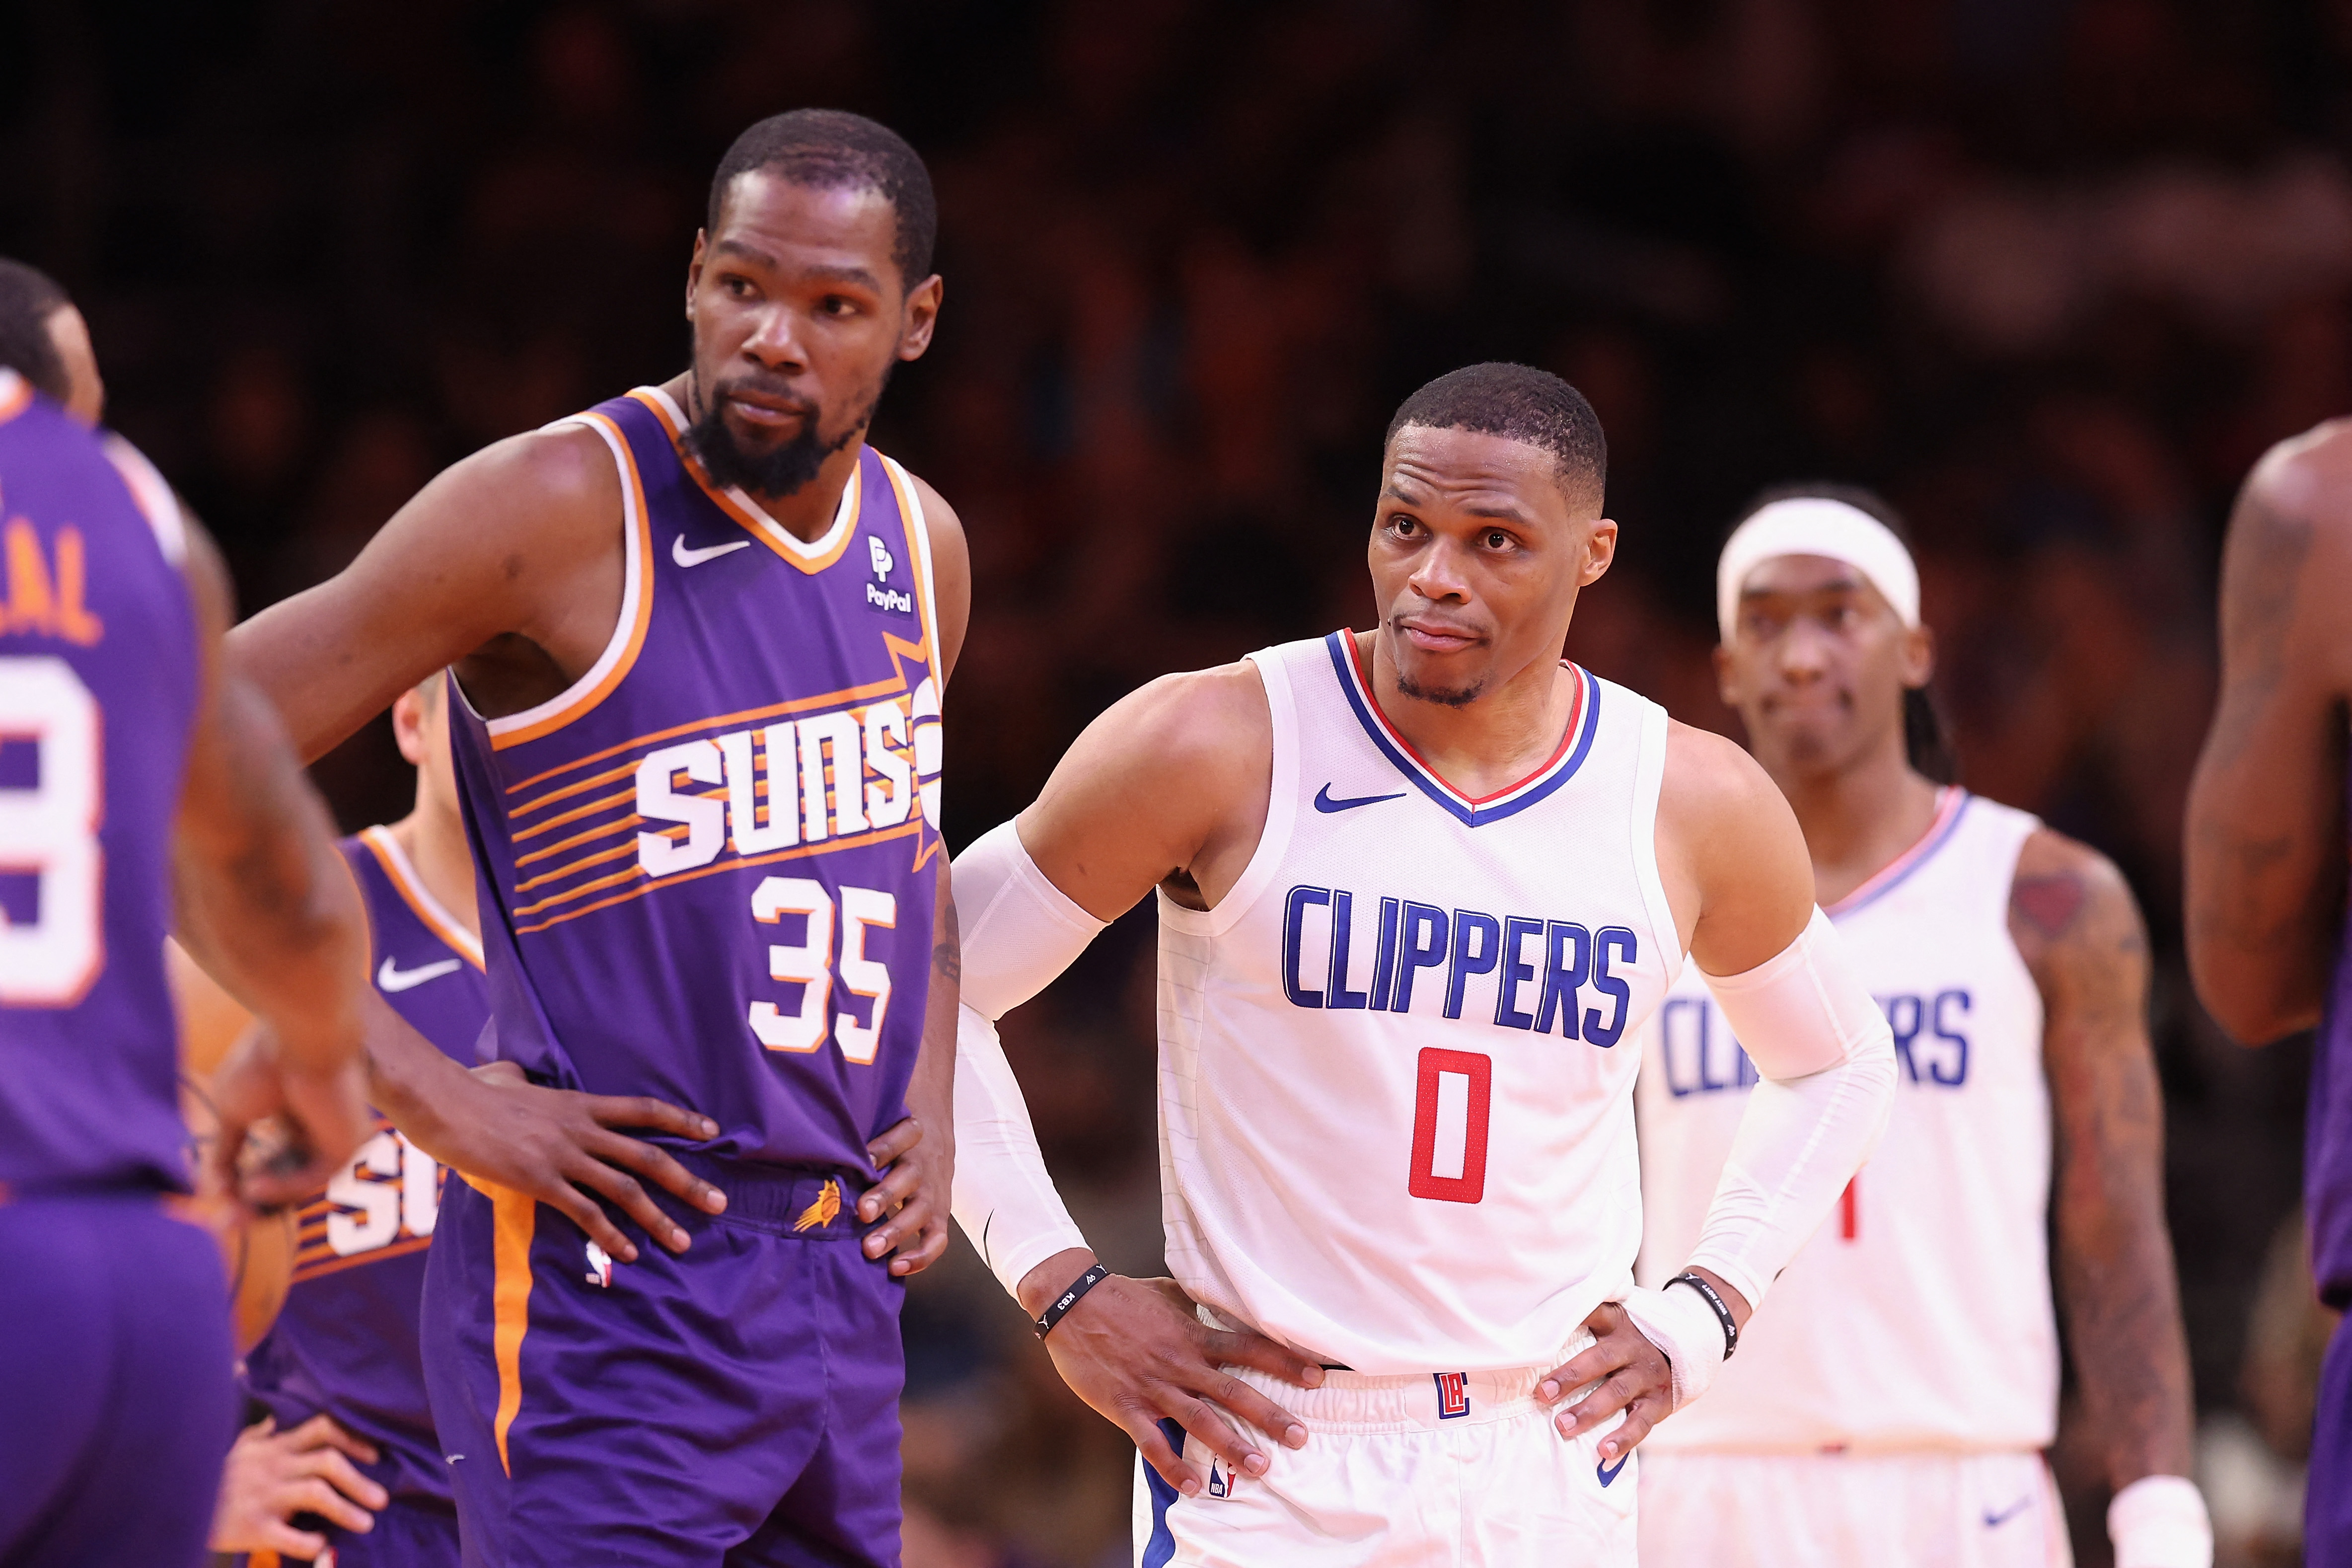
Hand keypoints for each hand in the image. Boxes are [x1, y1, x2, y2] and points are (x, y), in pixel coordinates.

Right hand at [206, 1025, 375, 1211]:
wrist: (299, 1033)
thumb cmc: (265, 1060)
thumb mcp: (234, 1112)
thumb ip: (226, 1151)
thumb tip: (210, 1190)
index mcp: (296, 1116)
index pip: (274, 1164)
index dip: (243, 1187)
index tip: (216, 1205)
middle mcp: (321, 1129)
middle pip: (288, 1181)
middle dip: (253, 1205)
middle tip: (223, 1224)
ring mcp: (338, 1136)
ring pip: (300, 1184)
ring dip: (264, 1202)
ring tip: (231, 1213)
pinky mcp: (350, 1143)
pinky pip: (313, 1177)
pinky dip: (283, 1186)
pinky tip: (253, 1186)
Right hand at [209, 1414, 387, 1556]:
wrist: (174, 1505)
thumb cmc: (214, 1478)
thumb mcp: (239, 1448)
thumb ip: (264, 1433)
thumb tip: (281, 1419)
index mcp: (274, 1447)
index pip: (323, 1429)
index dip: (354, 1439)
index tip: (375, 1455)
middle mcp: (272, 1467)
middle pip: (327, 1462)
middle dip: (359, 1480)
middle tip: (382, 1498)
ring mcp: (262, 1497)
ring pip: (315, 1494)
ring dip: (346, 1509)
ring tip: (367, 1523)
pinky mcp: (250, 1528)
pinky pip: (288, 1535)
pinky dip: (310, 1542)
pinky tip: (322, 1546)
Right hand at [405, 1060, 728, 1264]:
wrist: (444, 1102)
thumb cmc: (472, 1088)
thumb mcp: (507, 1076)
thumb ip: (521, 1077)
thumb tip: (512, 1072)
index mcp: (579, 1103)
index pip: (643, 1109)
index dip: (681, 1121)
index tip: (712, 1132)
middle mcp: (581, 1129)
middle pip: (647, 1155)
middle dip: (687, 1181)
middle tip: (720, 1202)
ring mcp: (562, 1156)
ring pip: (624, 1189)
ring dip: (658, 1218)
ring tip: (684, 1241)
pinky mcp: (539, 1181)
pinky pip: (584, 1212)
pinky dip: (610, 1235)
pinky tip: (628, 1254)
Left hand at [857, 1115, 950, 1276]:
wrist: (935, 1136)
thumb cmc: (894, 1133)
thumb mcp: (884, 1121)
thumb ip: (859, 1129)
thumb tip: (816, 1138)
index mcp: (911, 1135)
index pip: (901, 1137)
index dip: (884, 1148)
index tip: (861, 1158)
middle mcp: (923, 1164)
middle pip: (910, 1177)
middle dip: (886, 1196)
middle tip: (862, 1213)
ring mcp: (934, 1191)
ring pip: (921, 1211)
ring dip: (896, 1231)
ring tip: (871, 1249)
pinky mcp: (939, 1214)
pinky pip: (937, 1238)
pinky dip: (920, 1256)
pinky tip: (896, 1267)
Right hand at [1018, 1249, 1323, 1497]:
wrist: (1073, 1303)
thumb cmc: (1125, 1297)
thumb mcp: (1170, 1293)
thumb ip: (1199, 1305)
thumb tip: (1229, 1305)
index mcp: (1193, 1334)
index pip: (1248, 1348)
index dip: (1284, 1362)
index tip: (1316, 1378)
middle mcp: (1180, 1363)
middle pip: (1233, 1391)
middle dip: (1269, 1416)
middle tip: (1300, 1437)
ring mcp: (1154, 1387)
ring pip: (1200, 1421)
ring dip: (1232, 1445)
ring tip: (1261, 1467)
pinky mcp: (1126, 1406)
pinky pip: (1152, 1442)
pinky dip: (1172, 1466)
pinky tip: (1191, 1486)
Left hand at [1536, 1300, 1674, 1464]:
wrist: (1687, 1349)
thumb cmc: (1629, 1341)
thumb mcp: (1614, 1325)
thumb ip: (1584, 1327)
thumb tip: (1534, 1333)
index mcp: (1616, 1325)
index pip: (1595, 1314)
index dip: (1576, 1317)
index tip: (1548, 1327)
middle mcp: (1632, 1348)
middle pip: (1600, 1360)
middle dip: (1570, 1377)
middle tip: (1542, 1394)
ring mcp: (1646, 1376)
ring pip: (1617, 1392)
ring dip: (1590, 1411)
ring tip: (1564, 1426)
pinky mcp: (1659, 1402)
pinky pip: (1641, 1422)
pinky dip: (1623, 1438)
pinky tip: (1604, 1451)